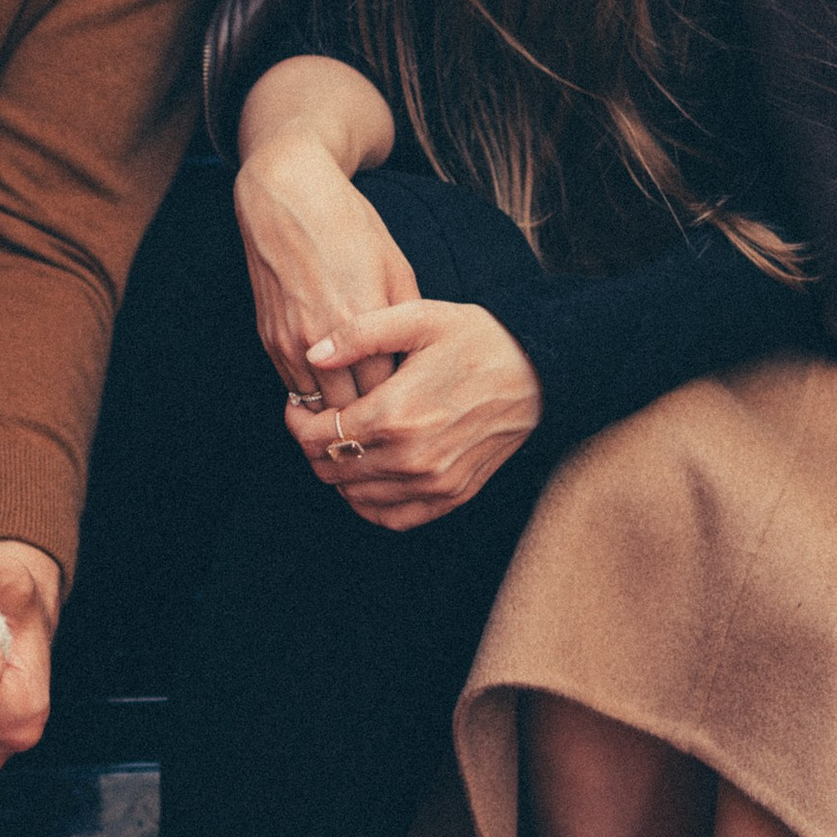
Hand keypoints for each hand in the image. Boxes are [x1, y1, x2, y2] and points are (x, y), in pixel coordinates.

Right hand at [233, 129, 414, 403]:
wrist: (288, 197)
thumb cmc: (350, 226)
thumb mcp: (397, 267)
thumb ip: (408, 321)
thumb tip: (419, 363)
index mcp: (363, 321)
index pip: (388, 391)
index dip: (404, 400)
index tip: (416, 403)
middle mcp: (322, 338)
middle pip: (352, 409)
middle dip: (372, 417)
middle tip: (392, 418)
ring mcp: (291, 341)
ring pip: (319, 406)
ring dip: (340, 412)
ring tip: (364, 413)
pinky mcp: (269, 338)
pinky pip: (294, 387)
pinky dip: (314, 394)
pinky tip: (334, 389)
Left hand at [302, 300, 543, 529]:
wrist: (538, 370)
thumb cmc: (478, 338)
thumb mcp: (420, 317)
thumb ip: (360, 333)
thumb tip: (313, 354)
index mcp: (396, 413)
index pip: (320, 437)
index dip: (298, 423)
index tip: (300, 408)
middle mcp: (412, 457)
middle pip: (332, 469)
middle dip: (314, 446)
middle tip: (318, 422)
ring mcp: (434, 482)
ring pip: (356, 497)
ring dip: (340, 473)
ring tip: (345, 443)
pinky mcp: (453, 495)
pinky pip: (394, 518)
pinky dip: (370, 504)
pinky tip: (369, 476)